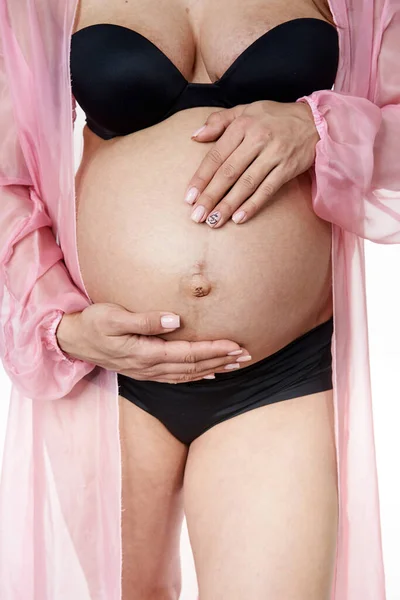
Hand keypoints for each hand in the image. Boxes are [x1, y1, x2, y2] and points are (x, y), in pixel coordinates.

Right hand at [56, 303, 250, 383]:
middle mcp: (149, 368)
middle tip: (246, 355)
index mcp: (145, 354)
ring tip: (235, 364)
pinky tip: (210, 373)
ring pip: (188, 375)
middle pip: (193, 367)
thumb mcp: (113, 317)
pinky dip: (197, 376)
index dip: (214, 349)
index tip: (235, 345)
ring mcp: (147, 372)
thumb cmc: (93, 324)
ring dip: (213, 369)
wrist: (73, 340)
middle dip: (221, 360)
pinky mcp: (145, 371)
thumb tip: (175, 321)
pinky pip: (177, 377)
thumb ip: (144, 321)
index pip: (188, 353)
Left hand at [184, 100, 318, 227]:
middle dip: (210, 196)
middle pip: (228, 172)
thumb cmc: (274, 117)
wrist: (314, 120)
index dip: (201, 178)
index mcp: (242, 125)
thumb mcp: (246, 110)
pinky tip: (239, 218)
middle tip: (197, 216)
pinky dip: (253, 205)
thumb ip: (219, 121)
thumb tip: (195, 137)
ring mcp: (274, 154)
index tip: (189, 197)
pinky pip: (267, 189)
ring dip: (228, 205)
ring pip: (246, 184)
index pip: (216, 155)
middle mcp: (257, 138)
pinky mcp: (288, 167)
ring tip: (213, 221)